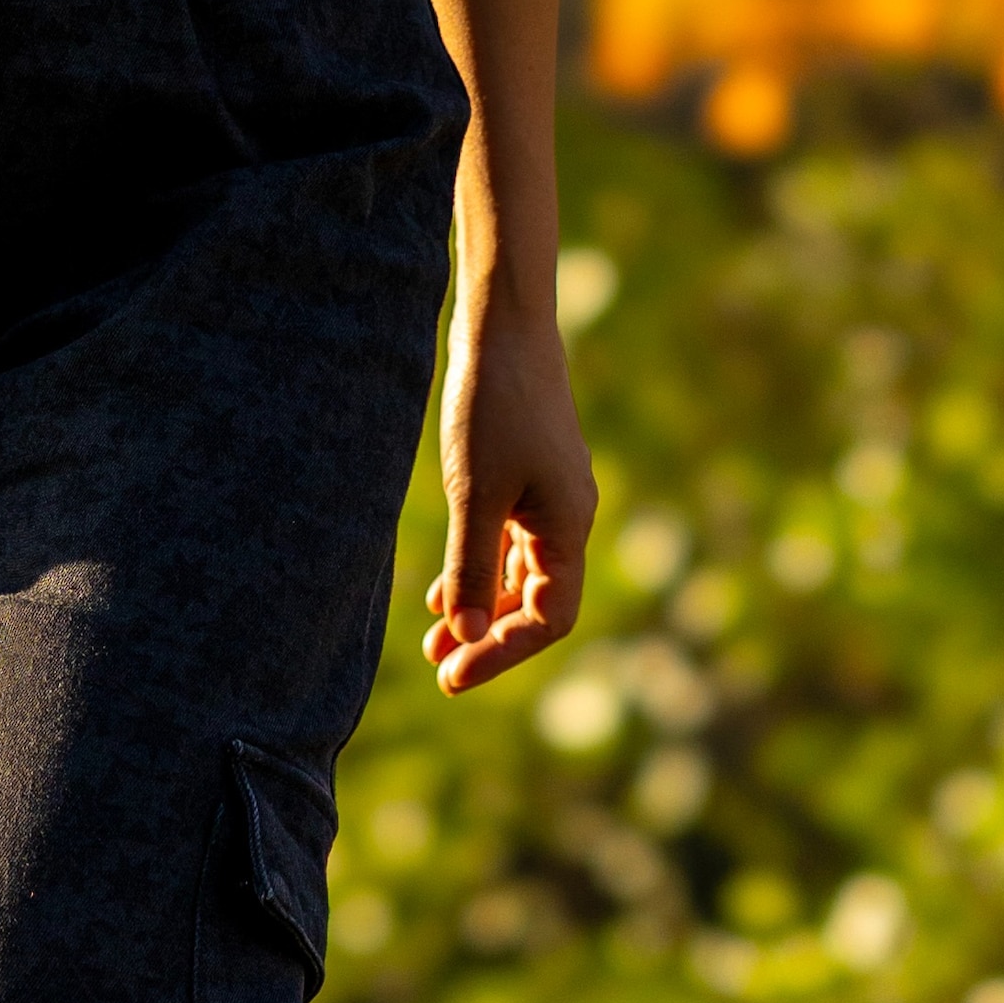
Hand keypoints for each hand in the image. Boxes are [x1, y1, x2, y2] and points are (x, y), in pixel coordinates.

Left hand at [424, 272, 595, 694]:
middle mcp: (567, 518)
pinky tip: (442, 594)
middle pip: (537, 603)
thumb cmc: (494, 406)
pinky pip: (510, 545)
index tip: (454, 674)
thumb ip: (472, 568)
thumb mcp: (476, 494)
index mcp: (568, 526)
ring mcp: (548, 498)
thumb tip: (467, 636)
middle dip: (490, 638)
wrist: (503, 328)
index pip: (549, 617)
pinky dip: (481, 573)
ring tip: (435, 642)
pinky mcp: (526, 478)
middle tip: (441, 668)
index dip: (504, 652)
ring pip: (520, 575)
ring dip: (481, 610)